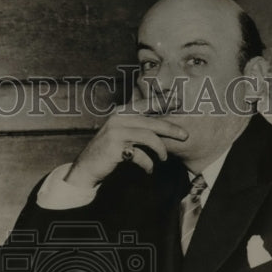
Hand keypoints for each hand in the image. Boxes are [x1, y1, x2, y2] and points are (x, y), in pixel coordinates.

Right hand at [66, 92, 187, 187]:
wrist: (87, 168)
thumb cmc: (108, 152)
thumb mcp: (122, 135)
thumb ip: (138, 128)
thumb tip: (162, 126)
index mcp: (121, 112)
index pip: (146, 104)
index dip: (164, 102)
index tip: (180, 102)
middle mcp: (118, 118)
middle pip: (151, 121)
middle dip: (171, 128)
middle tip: (184, 136)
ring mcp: (116, 131)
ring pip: (148, 136)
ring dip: (160, 149)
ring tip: (164, 158)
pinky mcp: (115, 147)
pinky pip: (140, 154)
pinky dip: (147, 163)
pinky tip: (149, 169)